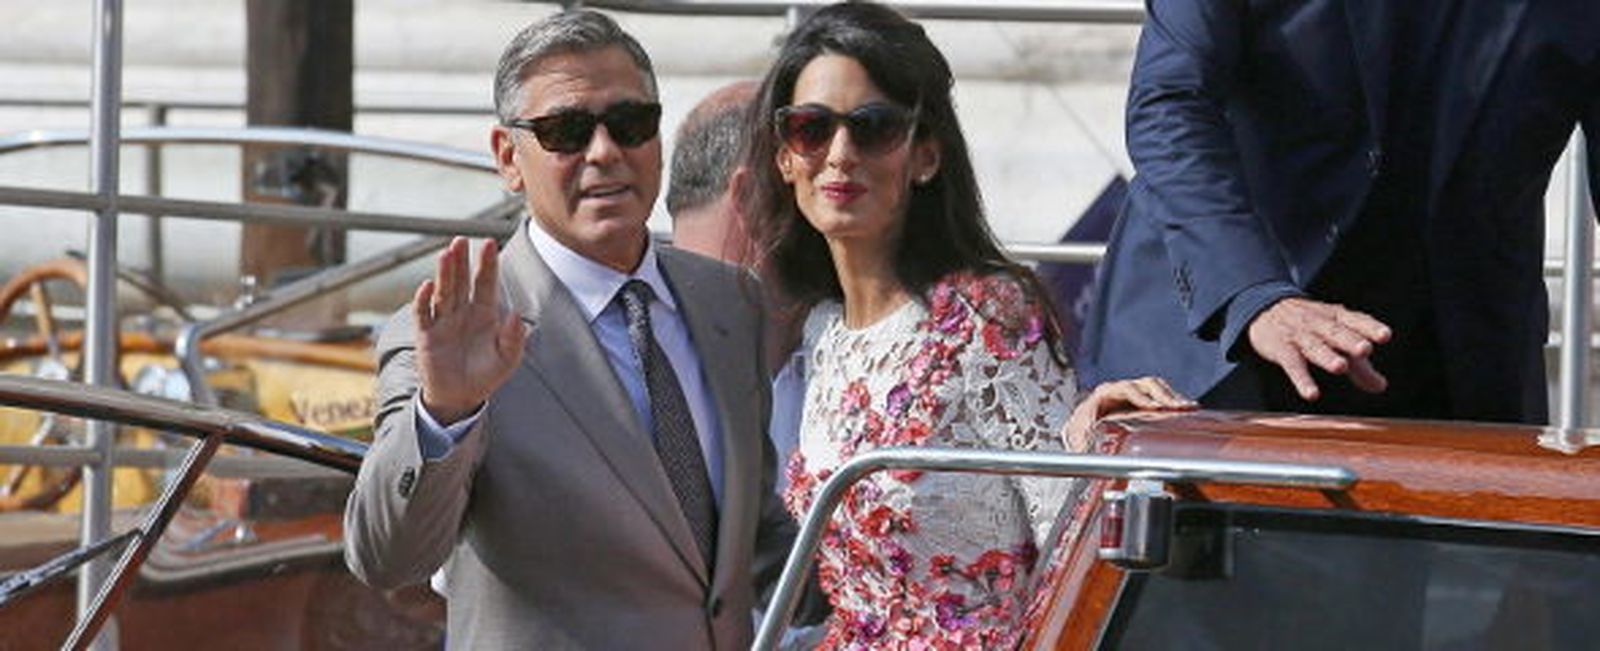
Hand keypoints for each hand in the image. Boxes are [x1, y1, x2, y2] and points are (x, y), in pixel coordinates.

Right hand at [414, 237, 527, 423]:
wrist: (461, 397)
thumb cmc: (486, 375)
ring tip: (446, 254)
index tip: (490, 243)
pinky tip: (426, 286)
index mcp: (485, 313)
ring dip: (444, 273)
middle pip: (462, 281)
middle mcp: (463, 311)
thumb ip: (514, 338)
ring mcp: (443, 321)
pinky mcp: (426, 335)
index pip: (486, 283)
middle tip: (461, 239)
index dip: (487, 264)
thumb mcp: (508, 359)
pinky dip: (423, 301)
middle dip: (462, 261)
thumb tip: (516, 316)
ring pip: (443, 292)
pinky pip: (423, 314)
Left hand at [1061, 376, 1195, 449]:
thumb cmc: (1081, 431)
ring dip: (1173, 398)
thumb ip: (1083, 441)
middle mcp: (1121, 389)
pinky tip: (1188, 412)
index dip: (1140, 397)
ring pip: (1157, 389)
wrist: (1083, 426)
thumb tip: (1083, 454)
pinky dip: (1174, 403)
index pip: (1125, 389)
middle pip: (1146, 385)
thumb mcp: (1079, 435)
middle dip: (1164, 396)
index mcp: (1105, 393)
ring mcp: (1134, 392)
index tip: (1153, 407)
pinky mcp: (1145, 400)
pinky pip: (1161, 397)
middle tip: (1179, 407)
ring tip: (1189, 408)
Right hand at [1246, 297, 1390, 400]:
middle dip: (1350, 340)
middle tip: (1364, 349)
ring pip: (1315, 346)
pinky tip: (1311, 394)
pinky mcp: (1281, 349)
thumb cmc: (1309, 328)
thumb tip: (1381, 386)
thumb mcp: (1335, 340)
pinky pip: (1292, 364)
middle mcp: (1319, 324)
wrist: (1265, 310)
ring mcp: (1299, 336)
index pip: (1356, 320)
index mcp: (1337, 318)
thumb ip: (1359, 365)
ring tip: (1340, 367)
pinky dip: (1302, 379)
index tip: (1385, 335)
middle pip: (1336, 332)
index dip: (1370, 327)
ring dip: (1327, 356)